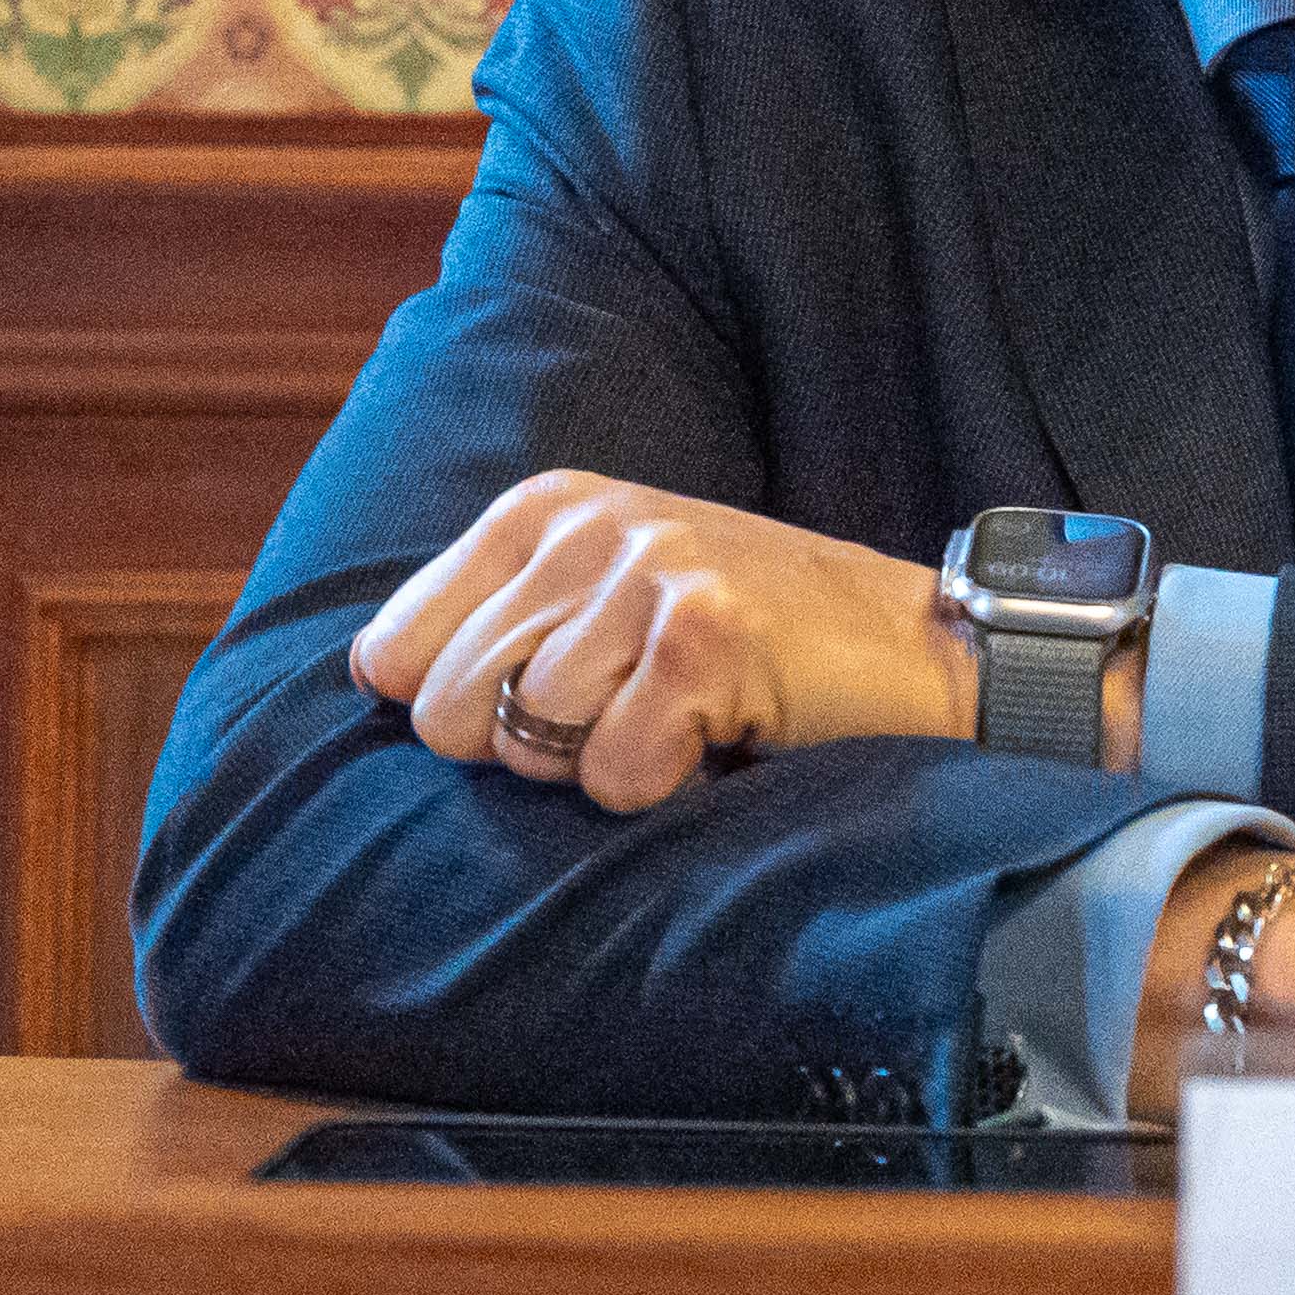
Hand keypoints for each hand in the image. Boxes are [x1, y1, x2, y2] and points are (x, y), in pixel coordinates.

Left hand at [351, 473, 969, 812]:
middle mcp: (587, 524)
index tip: (556, 706)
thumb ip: (499, 627)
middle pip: (451, 711)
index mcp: (545, 508)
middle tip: (631, 719)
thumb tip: (375, 678)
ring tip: (684, 719)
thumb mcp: (608, 602)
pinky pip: (616, 775)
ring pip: (533, 744)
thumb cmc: (754, 647)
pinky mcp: (707, 634)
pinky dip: (667, 786)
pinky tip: (726, 735)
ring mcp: (650, 572)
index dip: (461, 715)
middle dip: (531, 750)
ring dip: (608, 763)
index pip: (396, 651)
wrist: (919, 649)